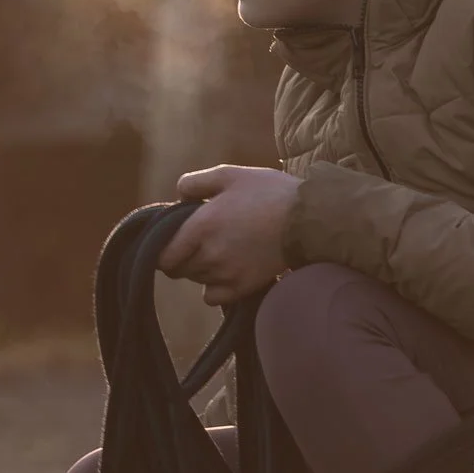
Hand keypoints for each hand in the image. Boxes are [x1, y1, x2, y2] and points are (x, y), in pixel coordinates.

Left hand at [156, 164, 302, 305]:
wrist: (310, 220)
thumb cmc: (269, 192)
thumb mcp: (229, 175)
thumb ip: (194, 182)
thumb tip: (178, 196)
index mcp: (201, 227)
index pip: (163, 255)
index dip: (163, 249)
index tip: (173, 239)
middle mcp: (210, 254)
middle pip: (178, 269)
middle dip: (182, 255)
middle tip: (199, 240)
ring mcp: (227, 274)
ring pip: (196, 279)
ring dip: (199, 268)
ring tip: (219, 249)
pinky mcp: (245, 287)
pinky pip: (213, 297)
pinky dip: (213, 288)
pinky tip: (225, 270)